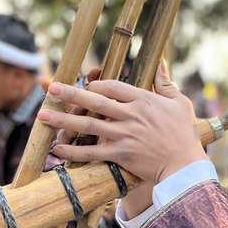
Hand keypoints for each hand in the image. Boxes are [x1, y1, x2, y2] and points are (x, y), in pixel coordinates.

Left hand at [37, 62, 207, 216]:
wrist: (184, 166)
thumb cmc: (184, 134)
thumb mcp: (179, 103)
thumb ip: (165, 82)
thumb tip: (160, 62)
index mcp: (143, 100)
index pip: (113, 86)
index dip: (96, 84)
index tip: (85, 84)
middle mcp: (130, 116)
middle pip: (95, 102)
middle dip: (71, 94)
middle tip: (52, 89)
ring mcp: (123, 135)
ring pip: (88, 126)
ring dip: (63, 121)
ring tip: (43, 116)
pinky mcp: (119, 155)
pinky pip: (91, 152)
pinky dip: (73, 151)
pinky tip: (57, 149)